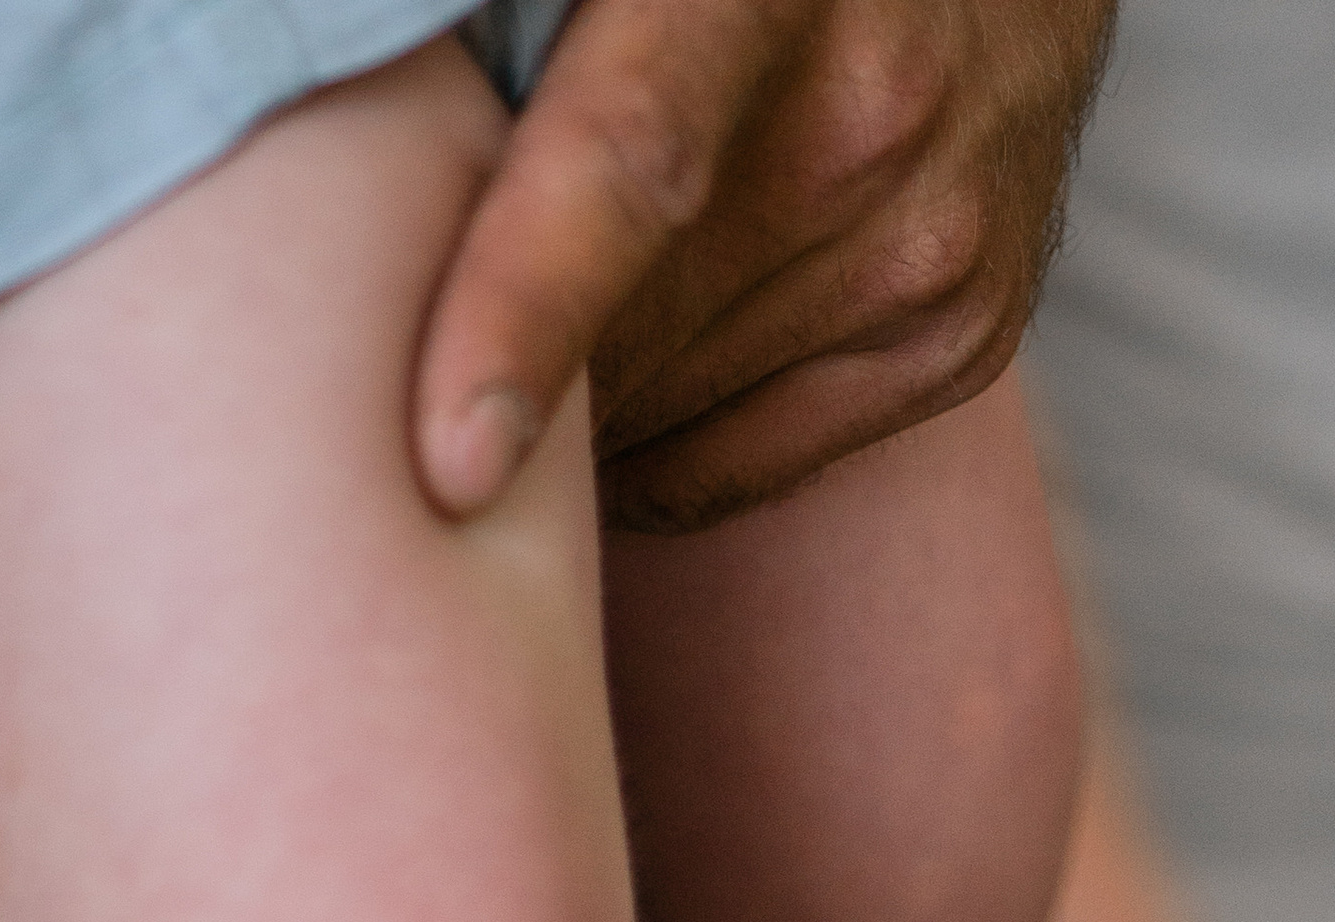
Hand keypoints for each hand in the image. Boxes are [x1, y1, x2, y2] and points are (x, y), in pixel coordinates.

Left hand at [416, 0, 1117, 523]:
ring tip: (532, 343)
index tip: (447, 466)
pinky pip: (736, 463)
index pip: (627, 165)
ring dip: (574, 404)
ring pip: (667, 415)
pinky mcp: (954, 336)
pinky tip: (621, 381)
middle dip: (494, 368)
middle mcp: (869, 116)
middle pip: (624, 334)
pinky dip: (649, 446)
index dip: (521, 312)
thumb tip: (380, 194)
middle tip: (406, 366)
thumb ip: (517, 40)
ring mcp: (927, 244)